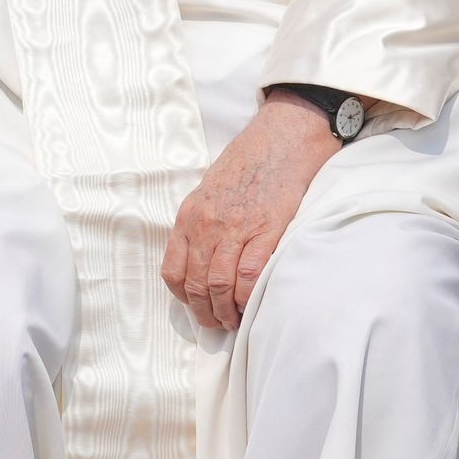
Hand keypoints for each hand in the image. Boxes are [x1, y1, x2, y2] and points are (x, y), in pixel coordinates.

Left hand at [164, 95, 340, 333]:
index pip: (174, 272)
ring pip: (219, 287)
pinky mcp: (265, 230)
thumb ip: (204, 223)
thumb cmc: (251, 160)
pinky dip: (248, 298)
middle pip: (196, 286)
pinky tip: (253, 304)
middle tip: (219, 323)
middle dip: (206, 313)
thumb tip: (206, 259)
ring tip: (237, 319)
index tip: (199, 307)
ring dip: (227, 312)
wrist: (285, 134)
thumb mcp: (211, 189)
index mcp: (190, 215)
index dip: (185, 299)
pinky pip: (249, 277)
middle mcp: (206, 224)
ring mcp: (235, 228)